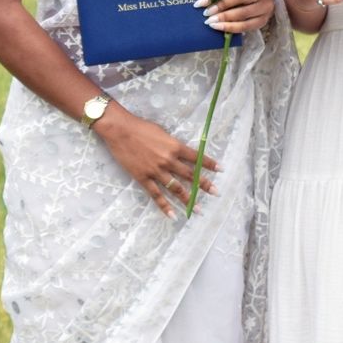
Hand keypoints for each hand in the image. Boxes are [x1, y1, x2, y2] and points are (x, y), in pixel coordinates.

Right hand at [95, 103, 219, 218]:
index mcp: (175, 147)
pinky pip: (155, 195)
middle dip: (204, 184)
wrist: (121, 131)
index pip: (197, 158)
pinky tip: (172, 214)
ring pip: (175, 188)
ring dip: (187, 199)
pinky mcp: (143, 178)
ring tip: (197, 208)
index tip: (220, 169)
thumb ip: (174, 145)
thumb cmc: (142, 128)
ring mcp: (156, 171)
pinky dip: (164, 206)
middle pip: (190, 175)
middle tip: (215, 192)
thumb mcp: (164, 133)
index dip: (209, 164)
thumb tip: (182, 153)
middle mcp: (168, 160)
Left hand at [196, 0, 275, 32]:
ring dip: (225, 22)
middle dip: (221, 12)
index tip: (201, 3)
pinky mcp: (263, 22)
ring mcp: (265, 11)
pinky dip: (232, 28)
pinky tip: (221, 28)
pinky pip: (246, 27)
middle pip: (240, 7)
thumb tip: (204, 1)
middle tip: (206, 15)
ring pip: (243, 19)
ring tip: (211, 24)